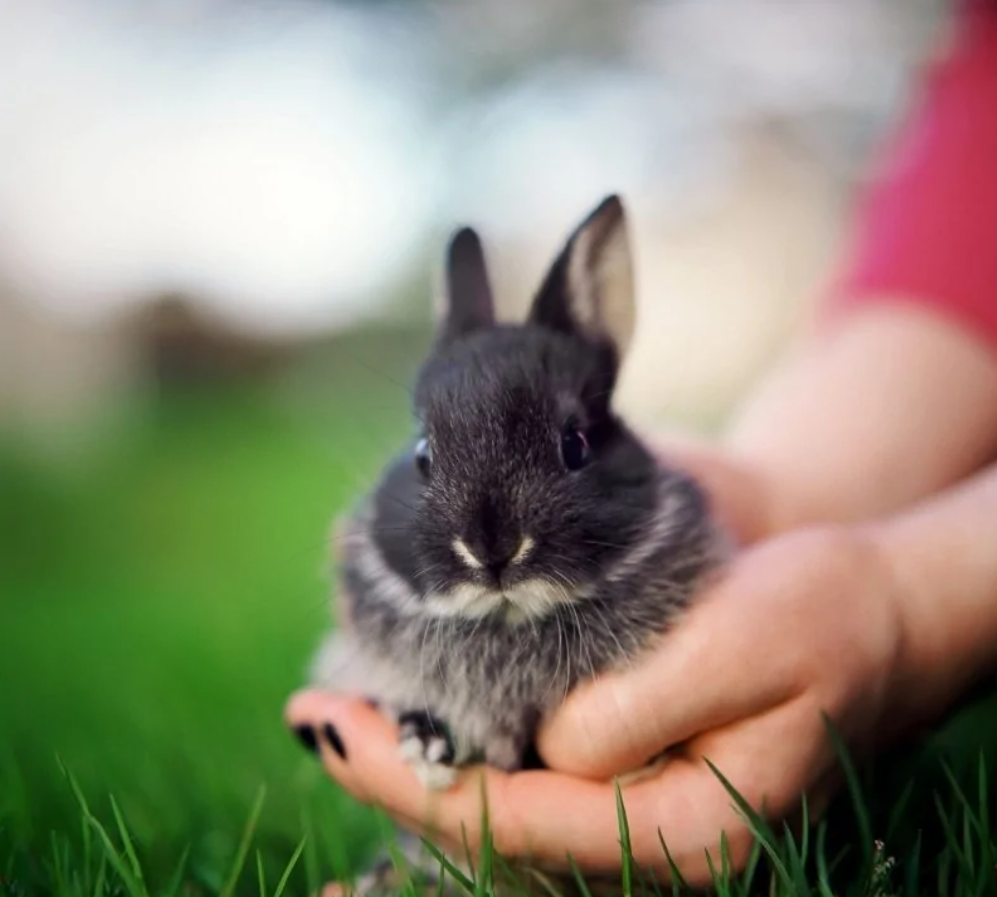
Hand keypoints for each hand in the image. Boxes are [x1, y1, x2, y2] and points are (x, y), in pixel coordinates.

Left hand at [285, 524, 905, 886]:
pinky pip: (528, 781)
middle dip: (394, 777)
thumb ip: (640, 704)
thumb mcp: (744, 643)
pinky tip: (416, 722)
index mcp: (685, 830)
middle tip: (312, 716)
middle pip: (495, 832)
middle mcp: (655, 842)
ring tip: (341, 715)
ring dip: (417, 764)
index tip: (327, 727)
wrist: (874, 613)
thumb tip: (539, 742)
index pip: (518, 821)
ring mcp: (642, 813)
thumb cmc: (822, 616)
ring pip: (503, 812)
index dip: (411, 779)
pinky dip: (462, 751)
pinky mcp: (633, 774)